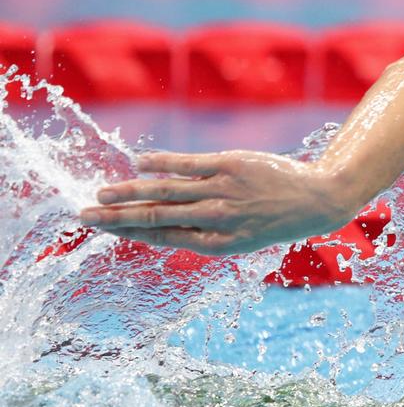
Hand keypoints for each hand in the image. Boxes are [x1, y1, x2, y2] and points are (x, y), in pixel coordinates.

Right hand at [79, 150, 361, 255]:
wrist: (316, 199)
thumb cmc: (275, 219)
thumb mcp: (242, 238)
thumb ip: (204, 232)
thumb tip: (163, 229)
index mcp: (218, 244)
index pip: (163, 237)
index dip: (129, 233)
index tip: (103, 228)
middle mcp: (218, 219)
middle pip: (157, 218)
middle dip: (117, 217)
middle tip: (84, 215)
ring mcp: (223, 191)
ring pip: (166, 192)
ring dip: (129, 192)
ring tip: (100, 192)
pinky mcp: (230, 165)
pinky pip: (187, 164)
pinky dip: (160, 163)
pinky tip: (138, 163)